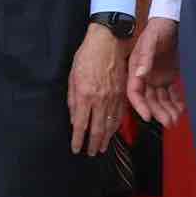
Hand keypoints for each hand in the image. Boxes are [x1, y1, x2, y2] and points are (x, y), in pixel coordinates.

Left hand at [69, 23, 129, 155]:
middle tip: (90, 154)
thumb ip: (72, 101)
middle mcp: (100, 100)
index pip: (81, 125)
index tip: (76, 150)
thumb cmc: (86, 57)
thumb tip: (74, 120)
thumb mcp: (72, 77)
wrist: (108, 42)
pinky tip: (112, 132)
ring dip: (105, 139)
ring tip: (101, 148)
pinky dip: (116, 126)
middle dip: (93, 144)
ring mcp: (114, 97)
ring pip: (110, 124)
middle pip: (98, 129)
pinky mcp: (123, 93)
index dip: (78, 140)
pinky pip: (120, 115)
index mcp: (85, 96)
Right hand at [126, 17, 184, 126]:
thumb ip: (145, 57)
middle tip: (169, 122)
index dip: (139, 105)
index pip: (134, 92)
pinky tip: (182, 109)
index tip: (148, 117)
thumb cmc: (157, 30)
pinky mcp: (168, 77)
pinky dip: (175, 102)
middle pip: (149, 99)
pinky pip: (171, 93)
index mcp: (135, 69)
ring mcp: (157, 78)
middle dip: (158, 112)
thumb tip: (140, 74)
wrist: (170, 23)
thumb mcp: (150, 41)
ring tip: (176, 119)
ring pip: (160, 99)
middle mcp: (145, 77)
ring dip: (167, 110)